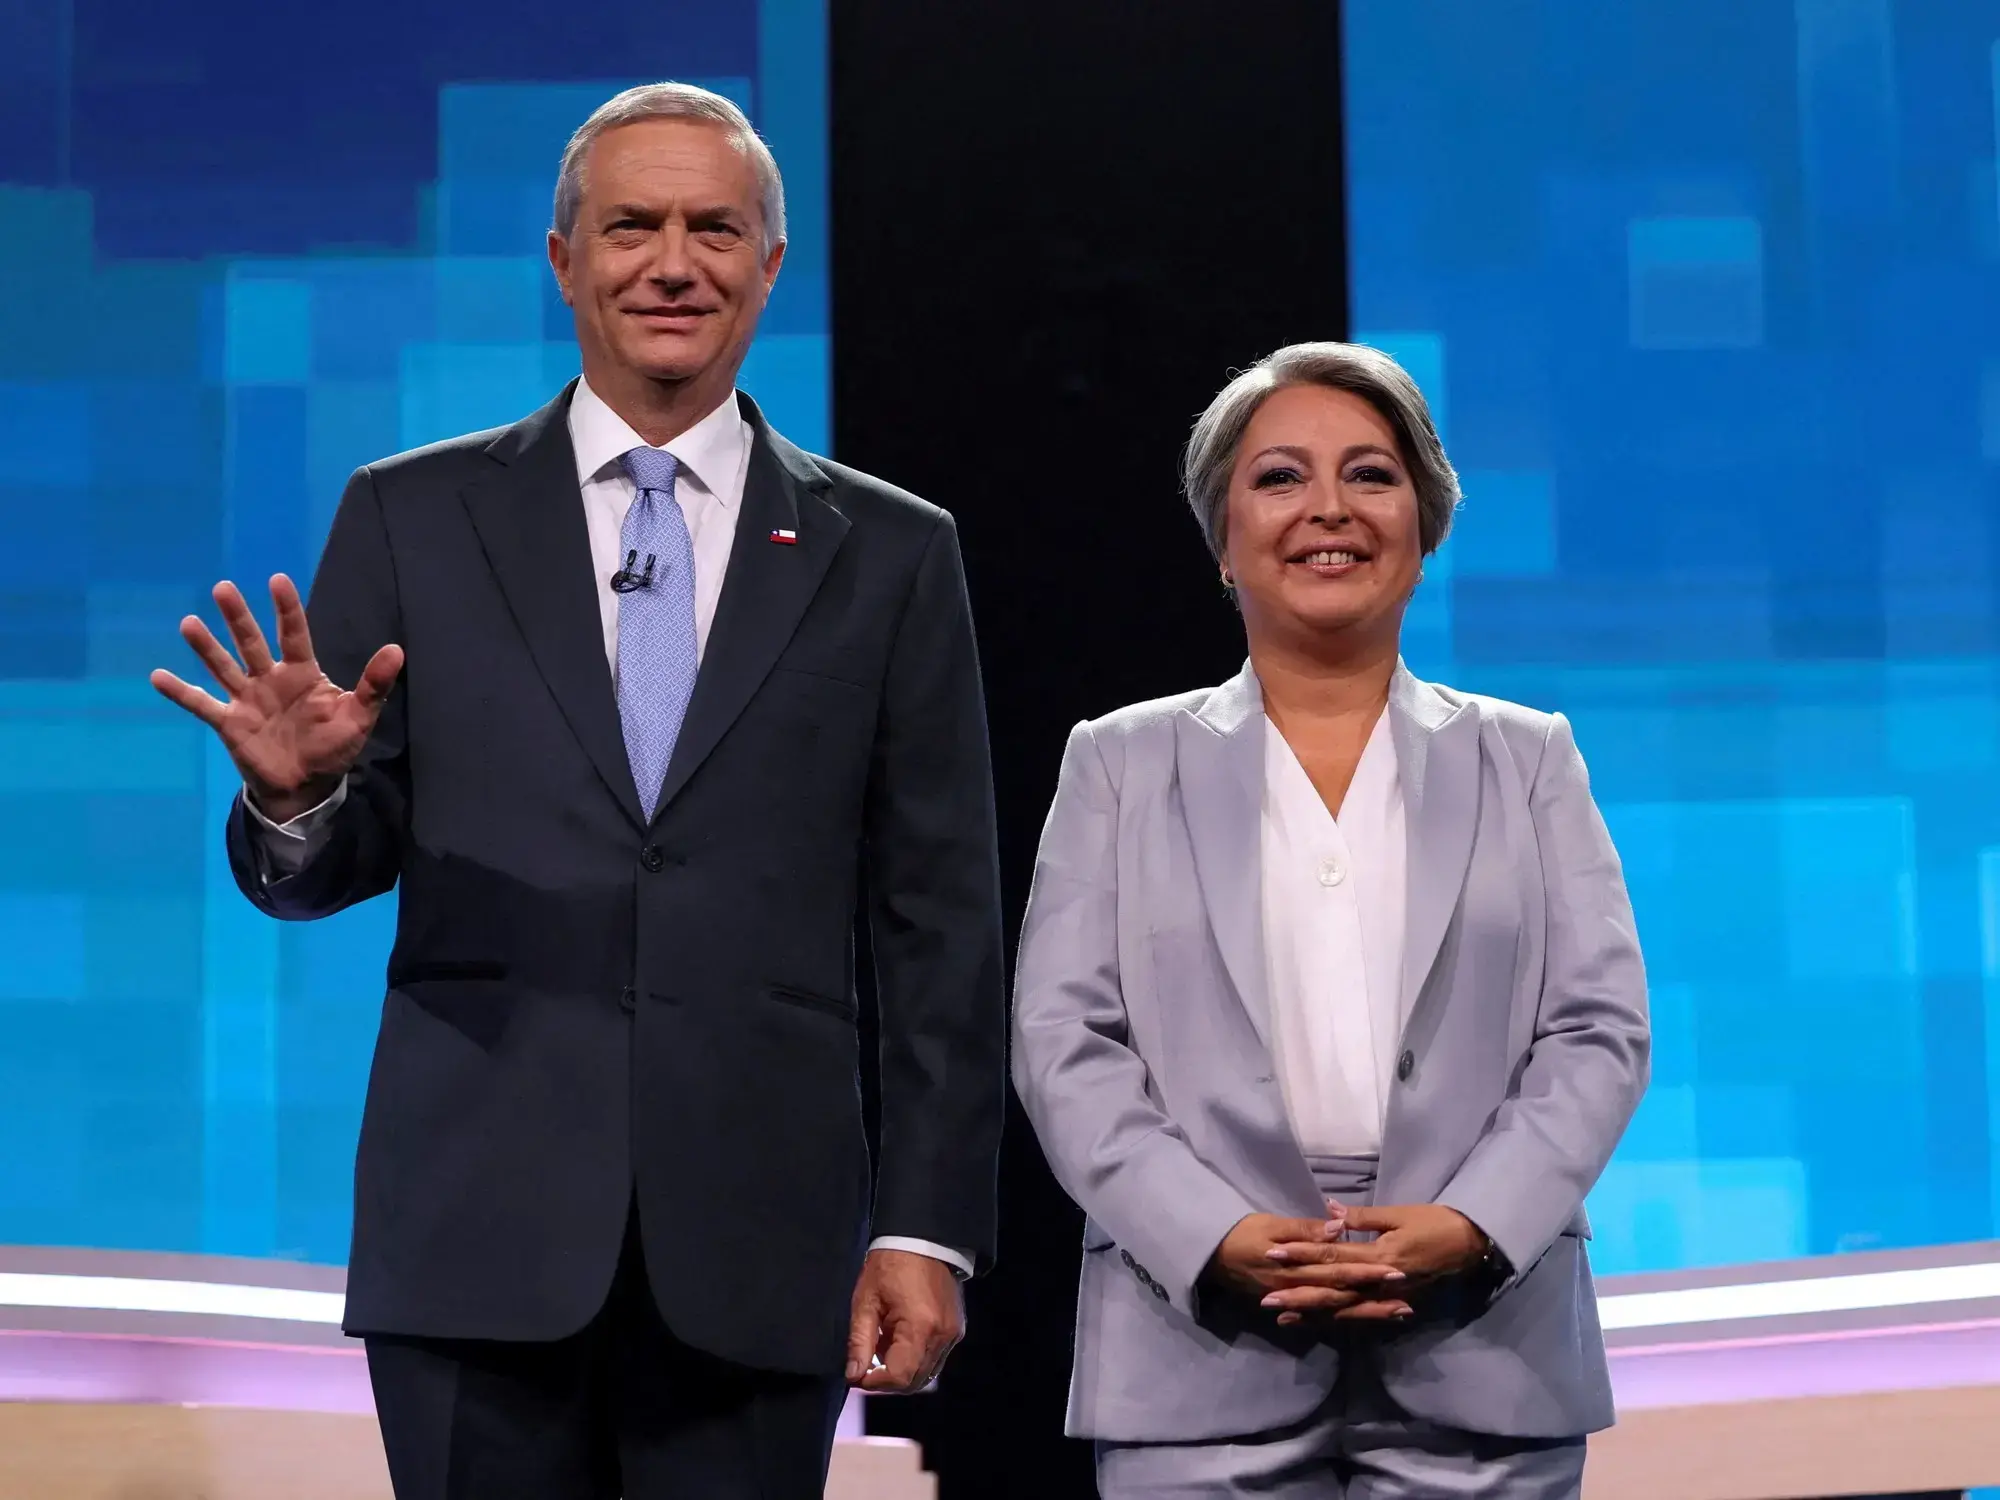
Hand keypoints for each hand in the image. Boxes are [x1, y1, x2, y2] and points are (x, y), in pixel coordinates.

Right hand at [150, 576, 402, 822]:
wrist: (306, 786)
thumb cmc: (333, 747)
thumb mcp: (359, 717)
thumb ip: (374, 684)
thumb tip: (397, 650)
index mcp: (302, 673)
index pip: (293, 634)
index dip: (286, 608)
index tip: (277, 579)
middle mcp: (270, 679)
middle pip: (251, 642)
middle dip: (238, 617)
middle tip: (224, 587)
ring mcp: (247, 699)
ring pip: (223, 666)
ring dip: (206, 646)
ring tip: (189, 622)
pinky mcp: (229, 723)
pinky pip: (201, 704)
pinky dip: (180, 692)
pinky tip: (158, 676)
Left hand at [846, 1249, 963, 1393]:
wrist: (922, 1238)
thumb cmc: (890, 1264)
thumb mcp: (866, 1301)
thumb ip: (859, 1342)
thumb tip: (853, 1375)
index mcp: (920, 1326)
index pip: (899, 1377)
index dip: (875, 1383)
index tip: (857, 1376)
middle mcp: (943, 1335)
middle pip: (915, 1382)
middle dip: (887, 1380)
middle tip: (865, 1365)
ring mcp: (953, 1333)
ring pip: (926, 1373)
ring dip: (902, 1370)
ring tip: (882, 1344)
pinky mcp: (956, 1329)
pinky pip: (935, 1358)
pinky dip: (915, 1358)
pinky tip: (898, 1337)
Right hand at [1205, 1211, 1408, 1321]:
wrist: (1210, 1256)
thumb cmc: (1241, 1234)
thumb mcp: (1270, 1224)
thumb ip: (1304, 1229)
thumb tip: (1338, 1228)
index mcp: (1296, 1267)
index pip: (1338, 1269)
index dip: (1367, 1271)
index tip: (1396, 1271)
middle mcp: (1299, 1289)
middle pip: (1343, 1295)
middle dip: (1375, 1297)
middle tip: (1408, 1299)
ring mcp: (1295, 1301)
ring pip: (1337, 1310)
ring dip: (1367, 1312)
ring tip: (1398, 1313)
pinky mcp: (1290, 1305)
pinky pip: (1321, 1317)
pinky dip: (1344, 1319)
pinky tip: (1364, 1318)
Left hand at [1259, 1202, 1489, 1321]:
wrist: (1469, 1246)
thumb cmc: (1434, 1223)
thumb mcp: (1398, 1214)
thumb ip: (1362, 1217)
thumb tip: (1329, 1209)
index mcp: (1380, 1257)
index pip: (1333, 1257)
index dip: (1302, 1256)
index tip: (1274, 1254)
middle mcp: (1380, 1283)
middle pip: (1333, 1290)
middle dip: (1299, 1294)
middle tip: (1266, 1298)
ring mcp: (1387, 1297)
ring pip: (1344, 1309)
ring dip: (1313, 1313)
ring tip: (1283, 1317)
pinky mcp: (1392, 1303)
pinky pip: (1361, 1315)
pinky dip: (1338, 1320)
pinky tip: (1317, 1322)